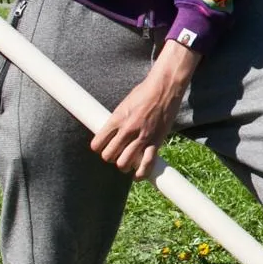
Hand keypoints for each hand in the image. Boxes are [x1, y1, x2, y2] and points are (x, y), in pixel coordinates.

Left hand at [90, 42, 198, 179]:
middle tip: (115, 153)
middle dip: (110, 157)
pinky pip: (146, 164)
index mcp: (117, 119)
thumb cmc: (144, 92)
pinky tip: (137, 175)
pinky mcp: (156, 141)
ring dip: (123, 165)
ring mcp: (142, 137)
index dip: (98, 148)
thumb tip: (110, 133)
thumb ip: (117, 120)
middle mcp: (128, 129)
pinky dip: (141, 174)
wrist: (165, 87)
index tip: (102, 147)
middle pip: (108, 156)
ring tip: (126, 162)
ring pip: (124, 163)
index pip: (97, 143)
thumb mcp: (124, 104)